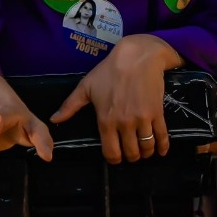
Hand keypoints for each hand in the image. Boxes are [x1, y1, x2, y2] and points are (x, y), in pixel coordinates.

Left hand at [52, 33, 181, 162]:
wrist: (136, 58)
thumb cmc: (108, 71)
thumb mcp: (85, 87)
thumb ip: (70, 106)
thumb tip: (54, 119)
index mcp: (106, 120)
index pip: (111, 152)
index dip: (113, 159)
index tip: (115, 157)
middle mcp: (125, 123)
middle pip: (131, 153)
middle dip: (130, 157)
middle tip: (130, 154)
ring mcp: (143, 120)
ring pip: (147, 147)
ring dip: (145, 153)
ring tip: (143, 151)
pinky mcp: (158, 114)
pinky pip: (162, 137)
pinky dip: (163, 147)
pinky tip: (160, 150)